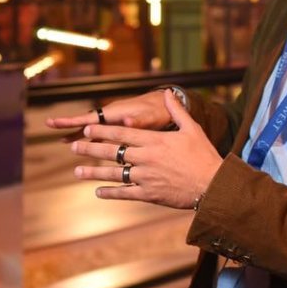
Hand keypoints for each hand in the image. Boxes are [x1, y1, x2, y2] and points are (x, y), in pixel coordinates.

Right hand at [46, 90, 173, 140]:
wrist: (169, 108)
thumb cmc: (160, 112)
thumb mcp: (152, 117)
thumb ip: (139, 120)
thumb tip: (127, 120)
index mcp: (116, 112)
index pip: (90, 118)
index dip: (73, 121)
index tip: (57, 123)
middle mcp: (113, 116)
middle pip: (87, 121)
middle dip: (69, 124)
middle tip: (49, 124)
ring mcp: (115, 122)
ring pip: (93, 129)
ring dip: (79, 134)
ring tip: (63, 141)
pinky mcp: (121, 129)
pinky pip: (102, 136)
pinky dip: (92, 140)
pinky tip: (87, 149)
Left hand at [69, 90, 221, 209]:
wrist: (212, 185)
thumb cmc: (204, 156)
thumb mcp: (192, 129)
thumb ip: (177, 111)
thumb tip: (169, 93)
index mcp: (154, 141)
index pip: (122, 134)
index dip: (102, 132)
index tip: (87, 129)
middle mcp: (146, 158)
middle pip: (112, 153)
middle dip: (91, 149)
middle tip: (73, 147)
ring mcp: (145, 178)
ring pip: (114, 174)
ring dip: (94, 172)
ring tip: (77, 172)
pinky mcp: (149, 194)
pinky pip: (125, 193)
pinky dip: (110, 193)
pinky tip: (98, 192)